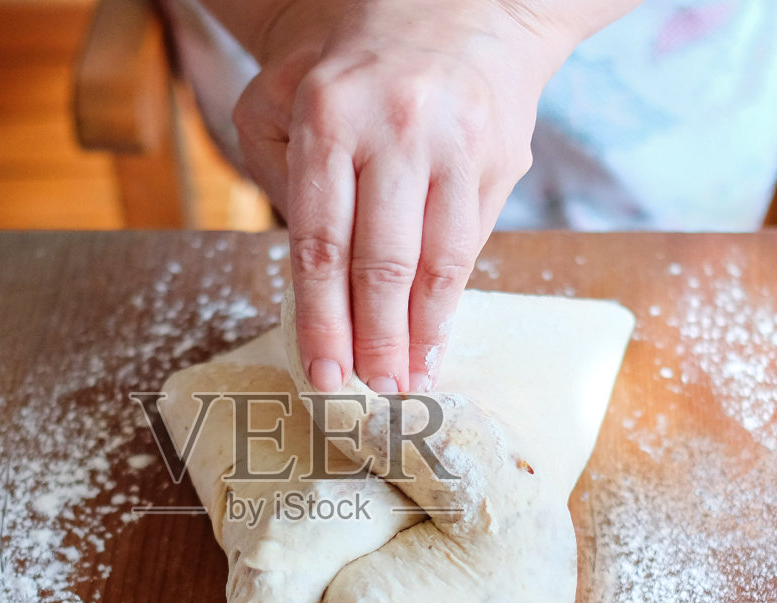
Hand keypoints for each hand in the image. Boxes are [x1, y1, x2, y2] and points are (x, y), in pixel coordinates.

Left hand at [230, 1, 586, 392]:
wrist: (459, 5)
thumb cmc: (351, 69)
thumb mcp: (281, 98)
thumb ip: (278, 176)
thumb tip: (308, 276)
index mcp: (330, 117)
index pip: (321, 240)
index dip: (321, 316)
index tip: (323, 371)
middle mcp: (396, 129)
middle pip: (381, 260)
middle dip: (373, 337)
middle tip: (368, 391)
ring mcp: (455, 143)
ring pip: (437, 259)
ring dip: (421, 332)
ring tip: (408, 381)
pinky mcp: (498, 156)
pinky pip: (471, 242)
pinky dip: (452, 299)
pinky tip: (437, 338)